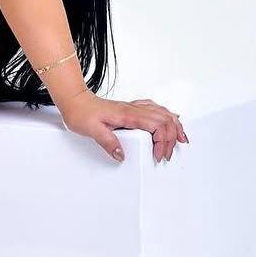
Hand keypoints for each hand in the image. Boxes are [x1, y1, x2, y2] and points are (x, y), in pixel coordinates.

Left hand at [60, 91, 188, 163]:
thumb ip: (107, 142)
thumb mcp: (91, 130)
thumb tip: (121, 155)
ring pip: (163, 112)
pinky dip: (167, 116)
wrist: (74, 100)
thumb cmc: (81, 113)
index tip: (158, 155)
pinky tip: (170, 121)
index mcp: (127, 114)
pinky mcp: (131, 108)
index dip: (163, 141)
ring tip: (181, 139)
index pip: (156, 125)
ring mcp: (134, 107)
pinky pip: (155, 109)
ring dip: (174, 125)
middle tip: (167, 154)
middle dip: (172, 138)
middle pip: (165, 119)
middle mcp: (134, 109)